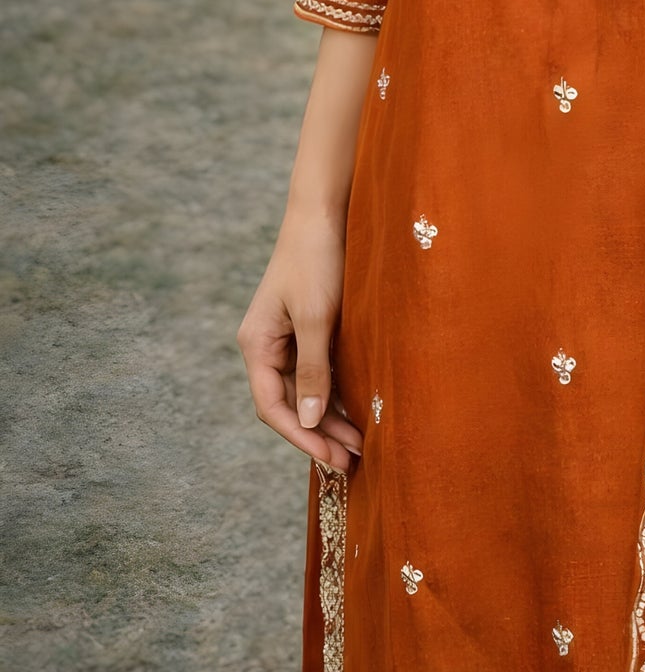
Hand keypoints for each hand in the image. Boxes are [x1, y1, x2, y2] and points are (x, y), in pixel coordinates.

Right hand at [238, 211, 362, 470]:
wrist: (326, 210)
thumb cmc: (317, 258)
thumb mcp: (317, 317)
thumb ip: (313, 369)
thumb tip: (308, 420)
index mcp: (257, 344)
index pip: (273, 407)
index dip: (301, 438)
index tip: (331, 459)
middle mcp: (268, 345)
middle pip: (289, 403)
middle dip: (319, 434)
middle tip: (353, 462)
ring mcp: (288, 337)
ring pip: (306, 390)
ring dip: (330, 418)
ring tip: (361, 446)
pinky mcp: (309, 327)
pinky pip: (319, 371)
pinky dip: (336, 392)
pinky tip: (358, 411)